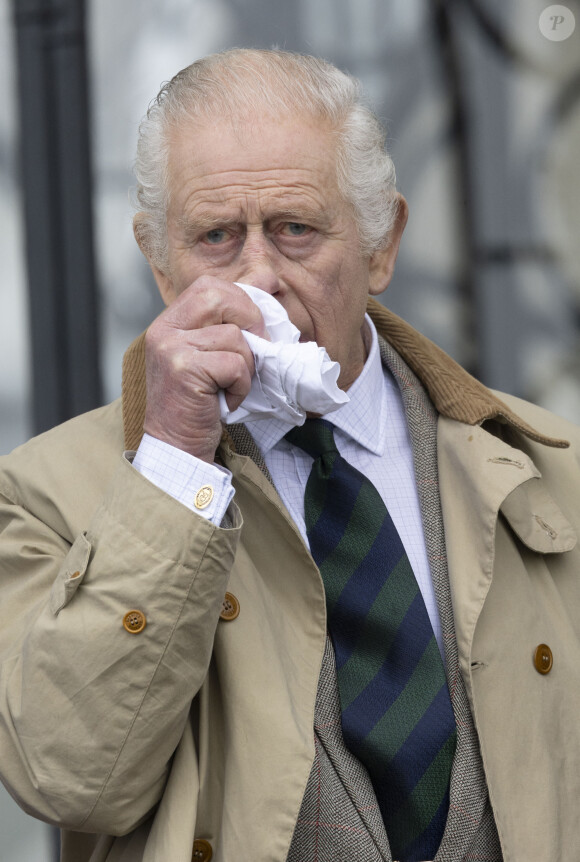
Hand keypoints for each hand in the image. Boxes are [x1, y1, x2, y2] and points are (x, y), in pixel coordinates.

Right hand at [143, 277, 266, 462]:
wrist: (177, 447)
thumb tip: (269, 279)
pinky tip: (226, 400)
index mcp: (170, 322)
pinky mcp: (183, 369)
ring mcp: (170, 348)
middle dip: (250, 320)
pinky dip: (241, 385)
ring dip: (246, 366)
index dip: (242, 298)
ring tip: (232, 386)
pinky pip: (234, 363)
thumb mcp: (213, 355)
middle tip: (256, 352)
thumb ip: (232, 320)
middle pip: (219, 296)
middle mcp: (164, 330)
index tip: (258, 325)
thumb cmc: (201, 403)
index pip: (210, 286)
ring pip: (234, 335)